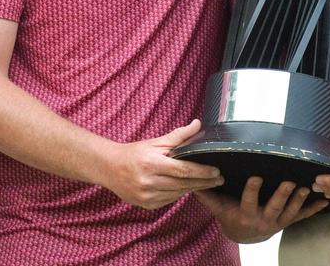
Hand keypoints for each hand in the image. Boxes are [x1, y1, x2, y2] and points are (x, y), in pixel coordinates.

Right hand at [104, 120, 223, 208]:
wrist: (110, 168)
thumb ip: (178, 136)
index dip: (202, 172)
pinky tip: (187, 188)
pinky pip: (169, 200)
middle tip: (219, 179)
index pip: (183, 170)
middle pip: (183, 184)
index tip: (216, 171)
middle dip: (204, 182)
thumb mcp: (155, 142)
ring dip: (194, 189)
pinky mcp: (146, 205)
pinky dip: (180, 194)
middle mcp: (149, 182)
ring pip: (178, 194)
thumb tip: (197, 124)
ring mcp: (147, 196)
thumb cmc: (134, 153)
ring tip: (208, 183)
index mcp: (152, 164)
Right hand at [196, 176, 326, 243]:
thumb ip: (206, 193)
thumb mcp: (217, 207)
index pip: (249, 200)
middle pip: (274, 207)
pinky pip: (302, 217)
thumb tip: (193, 178)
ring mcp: (277, 222)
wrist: (244, 235)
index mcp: (245, 214)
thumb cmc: (229, 215)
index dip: (253, 189)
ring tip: (305, 189)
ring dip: (299, 201)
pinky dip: (313, 209)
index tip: (256, 177)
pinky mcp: (287, 221)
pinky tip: (324, 201)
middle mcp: (263, 219)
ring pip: (290, 212)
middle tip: (290, 183)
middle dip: (282, 195)